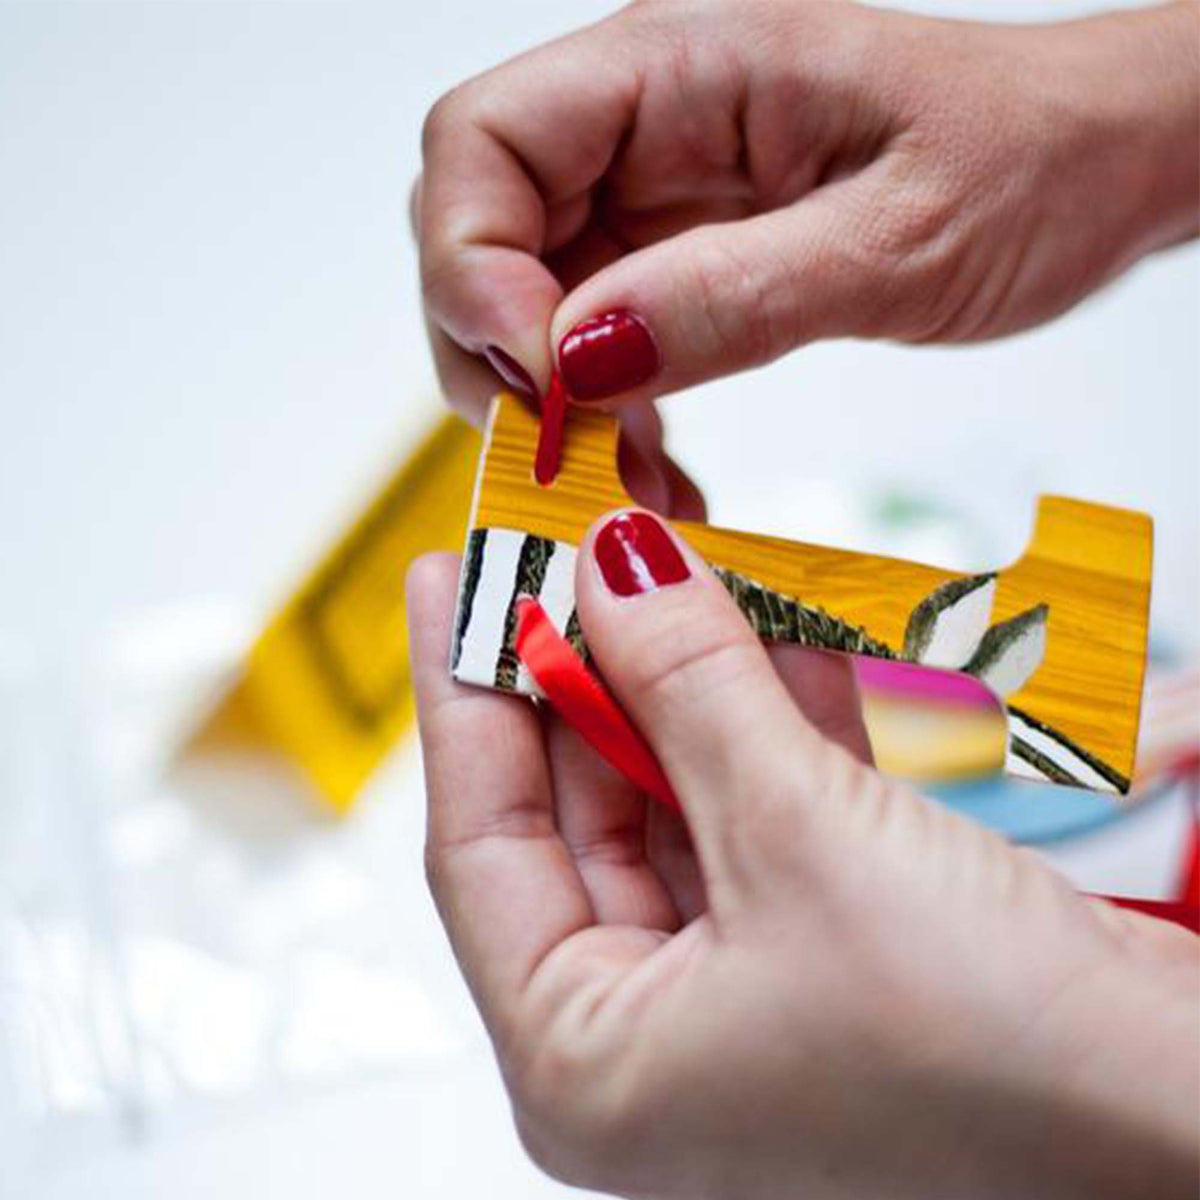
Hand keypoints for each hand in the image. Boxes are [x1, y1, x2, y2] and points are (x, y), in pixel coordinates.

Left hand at [409, 513, 1197, 1199]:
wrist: (1192, 1127)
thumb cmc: (1000, 1059)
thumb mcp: (799, 833)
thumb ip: (688, 684)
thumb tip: (611, 566)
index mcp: (585, 1062)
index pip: (475, 842)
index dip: (459, 693)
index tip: (450, 575)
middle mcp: (644, 1039)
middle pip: (570, 810)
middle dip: (575, 668)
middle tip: (562, 547)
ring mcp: (730, 996)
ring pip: (665, 797)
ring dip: (672, 681)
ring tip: (651, 563)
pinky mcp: (812, 949)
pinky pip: (749, 810)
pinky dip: (754, 720)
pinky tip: (749, 629)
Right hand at [416, 0, 1196, 418]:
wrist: (1088, 167)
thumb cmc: (1027, 163)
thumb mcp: (896, 238)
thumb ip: (734, 294)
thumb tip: (578, 359)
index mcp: (676, 67)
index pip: (481, 144)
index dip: (476, 271)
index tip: (546, 382)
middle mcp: (638, 123)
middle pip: (477, 233)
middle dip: (502, 360)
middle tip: (575, 459)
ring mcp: (648, 195)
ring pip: (525, 304)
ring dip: (553, 412)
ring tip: (631, 488)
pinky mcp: (673, 258)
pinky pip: (591, 344)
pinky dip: (605, 421)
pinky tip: (659, 471)